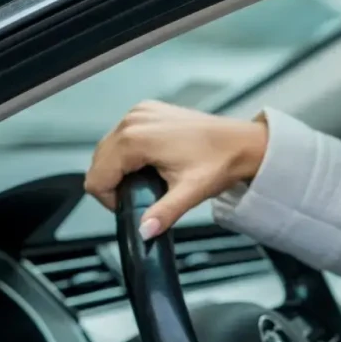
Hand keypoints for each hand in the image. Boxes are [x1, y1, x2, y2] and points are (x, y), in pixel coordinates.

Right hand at [84, 101, 268, 239]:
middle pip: (99, 162)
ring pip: (108, 148)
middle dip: (114, 183)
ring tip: (148, 178)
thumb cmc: (221, 160)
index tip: (131, 204)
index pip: (97, 177)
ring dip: (121, 167)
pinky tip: (151, 161)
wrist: (243, 143)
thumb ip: (163, 213)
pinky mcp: (148, 110)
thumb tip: (144, 231)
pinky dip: (130, 151)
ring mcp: (141, 112)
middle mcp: (134, 120)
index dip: (109, 198)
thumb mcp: (190, 192)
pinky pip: (123, 135)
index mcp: (136, 138)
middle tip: (143, 194)